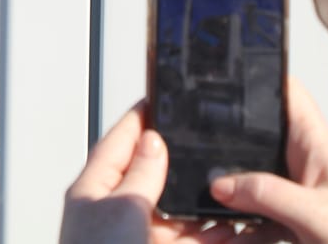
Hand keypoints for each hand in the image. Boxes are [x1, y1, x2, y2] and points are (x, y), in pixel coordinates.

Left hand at [60, 104, 225, 243]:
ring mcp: (139, 234)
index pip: (118, 142)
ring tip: (229, 187)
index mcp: (94, 190)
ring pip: (178, 211)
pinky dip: (214, 232)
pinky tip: (232, 225)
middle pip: (153, 175)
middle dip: (180, 163)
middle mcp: (117, 210)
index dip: (139, 118)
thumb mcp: (121, 210)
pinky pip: (193, 239)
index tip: (157, 99)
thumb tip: (153, 141)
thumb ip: (140, 176)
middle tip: (205, 144)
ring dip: (204, 202)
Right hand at [206, 76, 327, 243]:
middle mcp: (301, 162)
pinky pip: (253, 217)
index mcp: (315, 144)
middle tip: (191, 157)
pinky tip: (220, 238)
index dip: (258, 76)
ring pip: (247, 183)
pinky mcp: (292, 219)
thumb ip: (267, 194)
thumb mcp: (317, 215)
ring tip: (201, 218)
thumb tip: (221, 183)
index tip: (220, 76)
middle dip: (220, 149)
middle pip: (252, 139)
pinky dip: (235, 228)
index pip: (286, 93)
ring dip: (223, 200)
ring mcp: (295, 191)